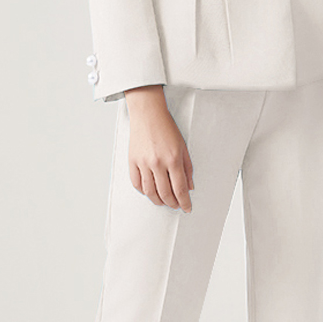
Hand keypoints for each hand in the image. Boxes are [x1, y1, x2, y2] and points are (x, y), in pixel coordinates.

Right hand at [124, 85, 194, 212]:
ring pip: (150, 192)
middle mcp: (158, 163)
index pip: (180, 188)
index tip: (187, 208)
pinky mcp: (132, 161)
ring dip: (158, 201)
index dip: (184, 202)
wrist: (148, 114)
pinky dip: (144, 192)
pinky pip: (137, 183)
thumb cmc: (167, 128)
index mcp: (173, 159)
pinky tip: (150, 192)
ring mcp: (143, 163)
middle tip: (176, 205)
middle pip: (165, 193)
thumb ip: (187, 168)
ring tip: (164, 201)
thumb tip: (189, 187)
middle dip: (173, 203)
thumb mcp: (183, 146)